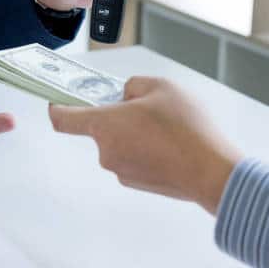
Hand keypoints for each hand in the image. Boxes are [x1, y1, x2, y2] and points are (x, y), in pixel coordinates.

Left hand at [49, 77, 242, 214]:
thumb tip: (126, 96)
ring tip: (166, 127)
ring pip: (120, 142)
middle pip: (101, 127)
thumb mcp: (161, 87)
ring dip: (134, 132)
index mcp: (105, 125)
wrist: (211, 171)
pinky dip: (145, 149)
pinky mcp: (137, 183)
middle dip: (119, 115)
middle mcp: (106, 151)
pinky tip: (170, 144)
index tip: (57, 100)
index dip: (57, 106)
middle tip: (146, 107)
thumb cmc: (187, 128)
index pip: (63, 119)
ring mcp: (121, 171)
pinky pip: (133, 158)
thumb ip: (133, 85)